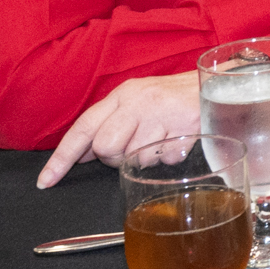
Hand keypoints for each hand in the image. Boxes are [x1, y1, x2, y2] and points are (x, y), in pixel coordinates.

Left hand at [38, 72, 203, 185]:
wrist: (223, 87)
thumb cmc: (177, 98)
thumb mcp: (140, 101)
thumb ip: (111, 123)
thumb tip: (83, 153)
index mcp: (123, 94)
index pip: (82, 127)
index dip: (62, 157)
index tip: (46, 181)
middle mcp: (139, 101)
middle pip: (105, 147)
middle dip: (115, 157)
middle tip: (135, 147)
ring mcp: (162, 114)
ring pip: (133, 157)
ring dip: (145, 158)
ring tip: (161, 140)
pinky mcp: (183, 128)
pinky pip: (162, 160)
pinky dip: (168, 157)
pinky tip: (178, 141)